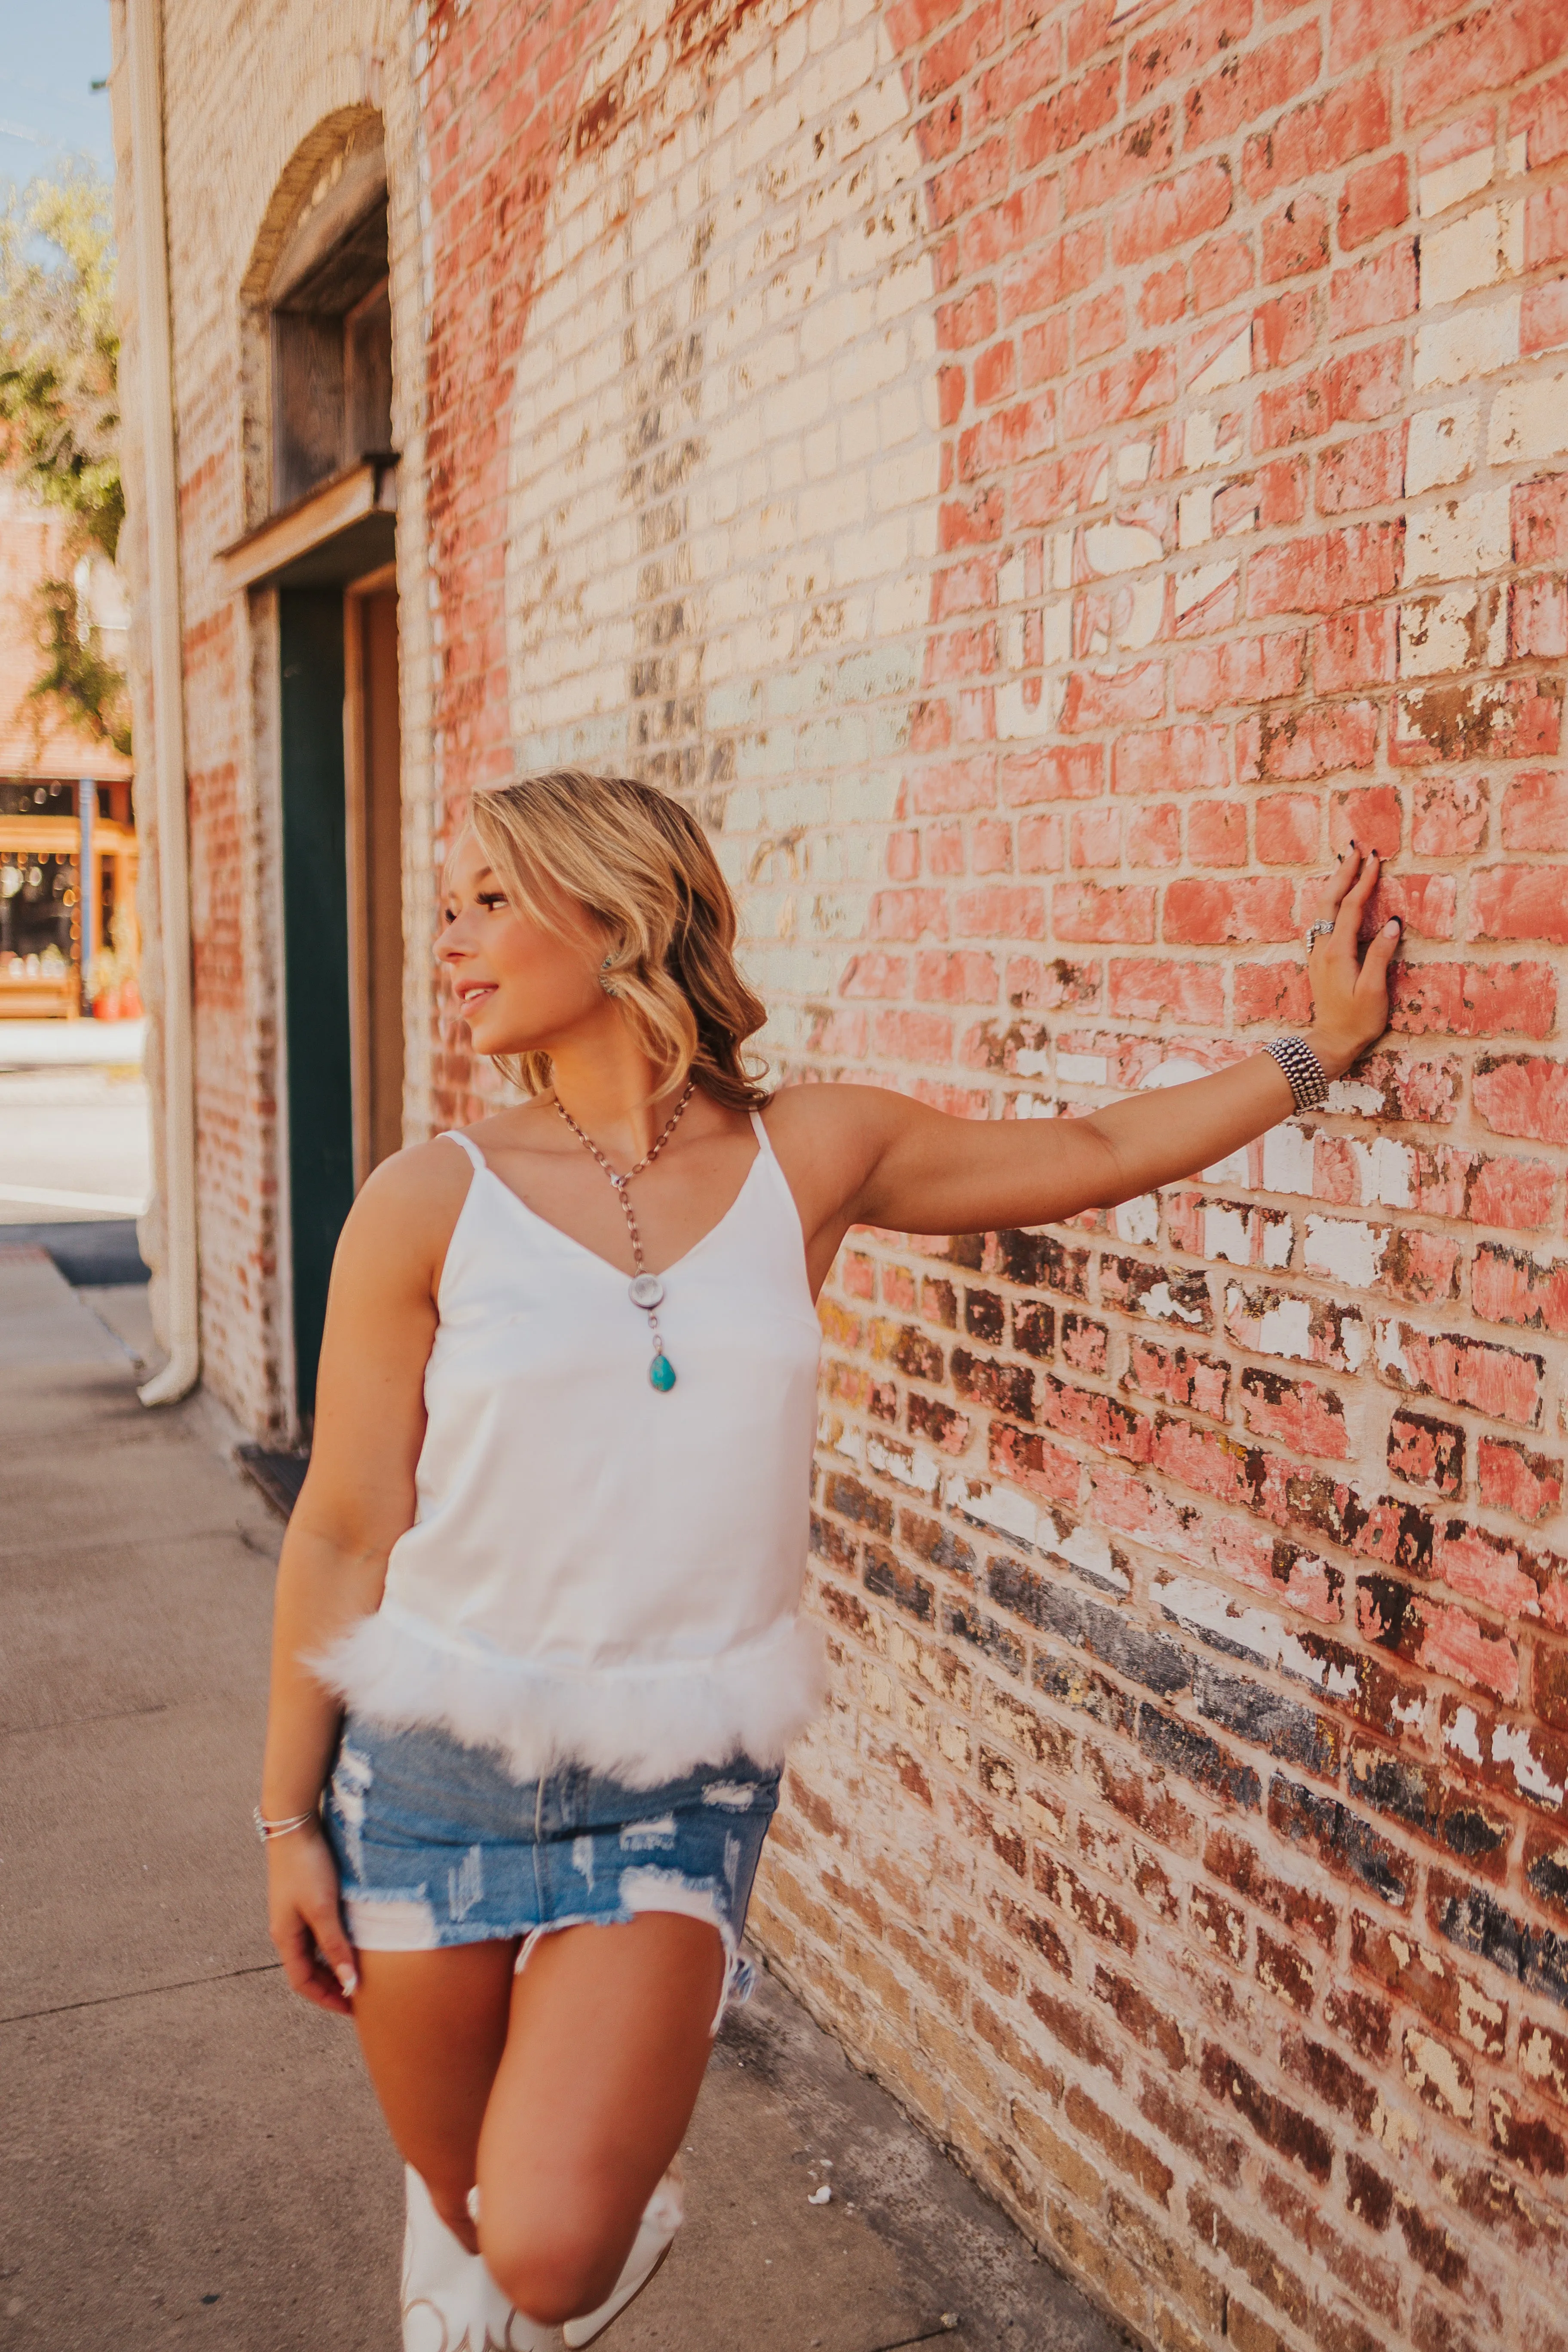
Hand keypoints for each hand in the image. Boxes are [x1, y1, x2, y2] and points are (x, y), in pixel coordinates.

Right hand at [266, 1822, 358, 2016]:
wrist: (295, 1824)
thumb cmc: (307, 1866)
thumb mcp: (323, 1909)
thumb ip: (336, 1947)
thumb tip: (349, 1985)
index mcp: (285, 1937)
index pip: (303, 1982)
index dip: (326, 1998)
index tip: (352, 2009)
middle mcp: (286, 1929)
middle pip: (307, 1969)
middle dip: (331, 1985)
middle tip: (359, 1995)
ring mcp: (294, 1913)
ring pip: (314, 1951)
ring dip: (333, 1964)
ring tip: (360, 1971)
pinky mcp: (304, 1897)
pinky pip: (318, 1932)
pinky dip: (334, 1943)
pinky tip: (353, 1940)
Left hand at [1303, 845, 1399, 1079]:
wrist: (1330, 1043)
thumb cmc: (1356, 1021)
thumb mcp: (1374, 990)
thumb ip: (1381, 955)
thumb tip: (1392, 923)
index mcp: (1337, 951)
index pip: (1350, 906)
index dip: (1363, 880)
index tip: (1375, 858)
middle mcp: (1323, 948)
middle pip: (1331, 900)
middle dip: (1344, 872)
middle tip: (1356, 849)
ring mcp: (1318, 954)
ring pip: (1323, 910)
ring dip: (1335, 885)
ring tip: (1346, 865)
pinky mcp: (1319, 961)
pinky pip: (1322, 922)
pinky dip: (1331, 903)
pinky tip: (1336, 899)